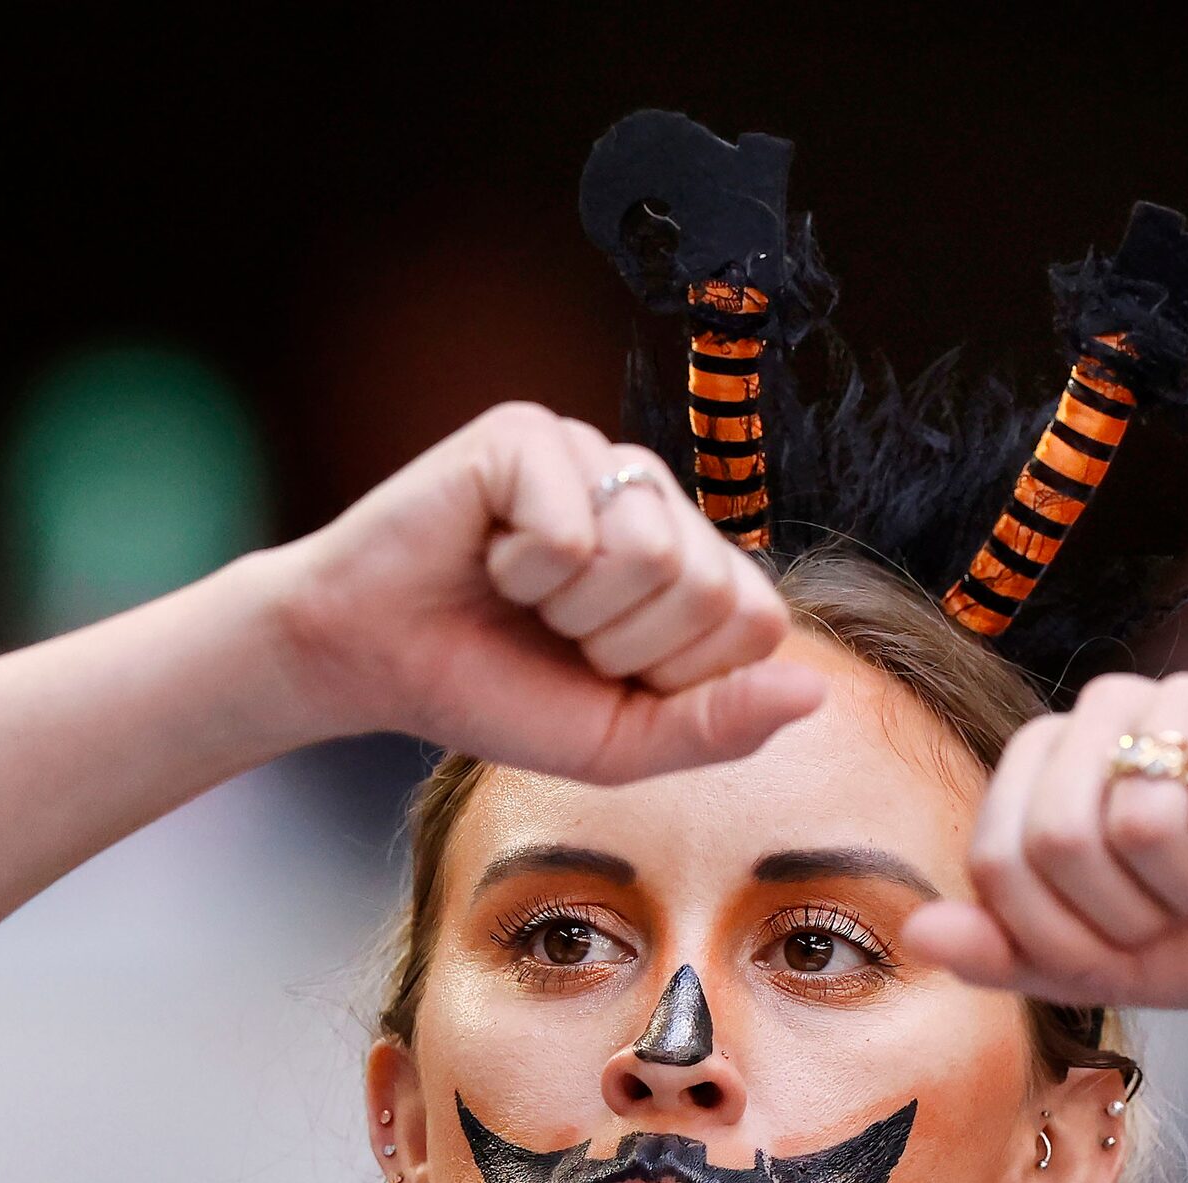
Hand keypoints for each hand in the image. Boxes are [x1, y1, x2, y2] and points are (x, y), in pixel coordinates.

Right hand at [258, 402, 823, 783]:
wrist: (369, 663)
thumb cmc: (492, 691)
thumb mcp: (619, 743)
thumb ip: (720, 725)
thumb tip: (818, 689)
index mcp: (688, 564)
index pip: (757, 622)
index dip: (675, 677)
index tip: (600, 673)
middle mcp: (652, 498)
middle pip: (708, 589)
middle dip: (619, 646)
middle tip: (550, 632)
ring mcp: (593, 455)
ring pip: (651, 552)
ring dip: (570, 607)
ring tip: (519, 592)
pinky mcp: (530, 434)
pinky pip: (573, 525)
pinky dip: (521, 569)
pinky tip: (484, 553)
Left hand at [906, 670, 1187, 1009]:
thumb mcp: (1095, 965)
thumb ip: (1002, 952)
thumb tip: (919, 931)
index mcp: (1037, 767)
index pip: (999, 860)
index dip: (1061, 935)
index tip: (1117, 944)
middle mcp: (1096, 713)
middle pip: (1059, 837)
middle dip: (1128, 913)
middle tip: (1178, 906)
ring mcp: (1178, 694)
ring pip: (1143, 819)